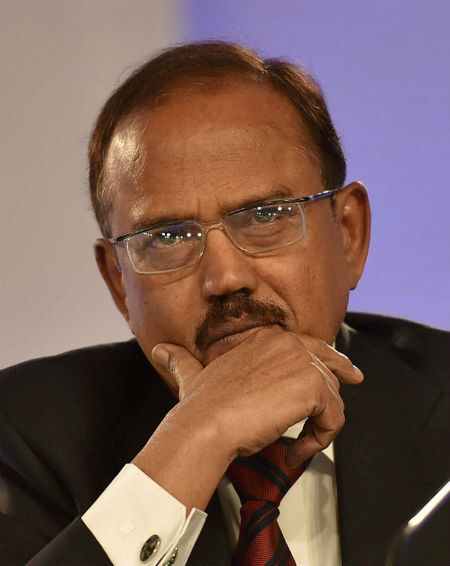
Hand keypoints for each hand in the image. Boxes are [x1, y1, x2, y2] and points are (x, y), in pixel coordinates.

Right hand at [152, 325, 362, 467]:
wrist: (205, 425)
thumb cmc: (199, 406)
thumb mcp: (191, 376)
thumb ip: (180, 361)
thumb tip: (161, 350)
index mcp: (264, 340)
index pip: (306, 344)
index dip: (325, 355)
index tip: (340, 365)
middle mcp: (285, 343)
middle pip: (328, 362)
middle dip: (341, 374)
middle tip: (355, 379)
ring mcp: (300, 362)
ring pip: (331, 395)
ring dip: (320, 424)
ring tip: (299, 445)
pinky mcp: (312, 386)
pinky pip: (334, 416)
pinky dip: (321, 439)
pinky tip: (298, 450)